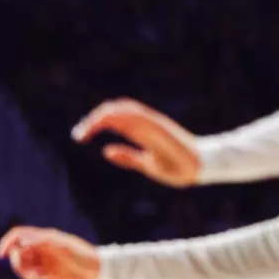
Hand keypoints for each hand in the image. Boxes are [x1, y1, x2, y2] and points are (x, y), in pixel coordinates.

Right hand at [0, 227, 101, 278]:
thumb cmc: (82, 255)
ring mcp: (43, 261)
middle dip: (18, 264)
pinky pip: (31, 277)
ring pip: (23, 267)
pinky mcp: (46, 275)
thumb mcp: (62, 246)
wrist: (98, 272)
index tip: (0, 255)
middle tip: (28, 274)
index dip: (6, 243)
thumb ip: (42, 241)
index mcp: (44, 237)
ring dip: (25, 276)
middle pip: (17, 253)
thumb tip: (21, 241)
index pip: (18, 235)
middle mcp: (41, 248)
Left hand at [72, 99, 200, 186]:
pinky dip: (122, 115)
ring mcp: (154, 124)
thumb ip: (128, 157)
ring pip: (127, 110)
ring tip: (87, 129)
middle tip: (78, 134)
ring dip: (105, 116)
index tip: (79, 136)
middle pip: (118, 109)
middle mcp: (146, 124)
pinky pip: (139, 116)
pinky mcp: (160, 128)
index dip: (96, 122)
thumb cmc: (175, 166)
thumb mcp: (146, 164)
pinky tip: (105, 121)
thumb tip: (106, 151)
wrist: (200, 168)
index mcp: (142, 131)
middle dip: (96, 117)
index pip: (116, 117)